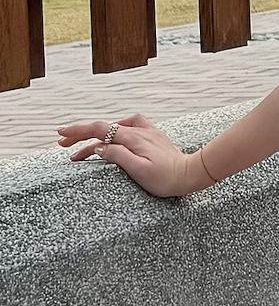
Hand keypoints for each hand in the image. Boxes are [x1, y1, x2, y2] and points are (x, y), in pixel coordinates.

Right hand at [56, 113, 213, 198]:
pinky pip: (130, 127)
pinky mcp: (153, 136)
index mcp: (132, 137)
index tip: (61, 135)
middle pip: (103, 128)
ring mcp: (146, 132)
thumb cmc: (165, 178)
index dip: (77, 131)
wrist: (190, 174)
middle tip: (63, 143)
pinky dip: (116, 130)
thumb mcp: (138, 170)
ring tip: (84, 148)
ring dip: (97, 135)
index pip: (98, 129)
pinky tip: (114, 134)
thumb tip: (98, 146)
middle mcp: (138, 130)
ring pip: (114, 128)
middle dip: (81, 135)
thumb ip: (117, 155)